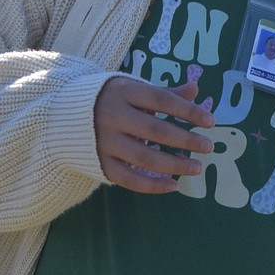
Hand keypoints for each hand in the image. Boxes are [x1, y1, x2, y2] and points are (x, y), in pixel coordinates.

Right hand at [94, 78, 214, 193]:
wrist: (64, 116)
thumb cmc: (110, 100)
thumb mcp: (134, 89)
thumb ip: (165, 93)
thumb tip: (196, 90)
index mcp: (124, 92)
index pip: (161, 99)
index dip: (187, 110)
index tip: (210, 121)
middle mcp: (113, 116)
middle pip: (154, 129)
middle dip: (185, 140)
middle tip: (208, 147)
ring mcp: (105, 142)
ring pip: (143, 157)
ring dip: (173, 165)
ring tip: (197, 168)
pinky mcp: (100, 163)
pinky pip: (128, 179)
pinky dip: (152, 185)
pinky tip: (173, 185)